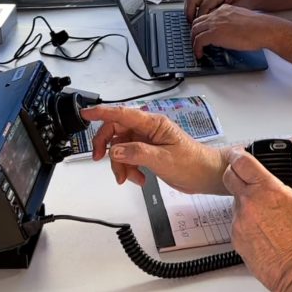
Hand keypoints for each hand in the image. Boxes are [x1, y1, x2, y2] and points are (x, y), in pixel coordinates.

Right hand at [80, 106, 224, 193]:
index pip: (122, 113)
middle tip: (100, 160)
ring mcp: (148, 140)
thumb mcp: (163, 160)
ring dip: (121, 164)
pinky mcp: (148, 152)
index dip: (101, 112)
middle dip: (107, 147)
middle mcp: (148, 129)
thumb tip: (115, 150)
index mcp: (153, 124)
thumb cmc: (192, 163)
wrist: (206, 175)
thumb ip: (137, 153)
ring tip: (130, 178)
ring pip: (121, 147)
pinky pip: (129, 157)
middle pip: (116, 131)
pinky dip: (129, 169)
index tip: (85, 113)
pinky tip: (139, 179)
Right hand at [184, 0, 254, 20]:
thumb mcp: (236, 11)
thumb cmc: (246, 3)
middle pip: (192, 1)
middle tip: (194, 27)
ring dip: (189, 11)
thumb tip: (210, 26)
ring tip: (193, 22)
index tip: (201, 32)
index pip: (202, 9)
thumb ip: (223, 17)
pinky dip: (192, 6)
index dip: (201, 22)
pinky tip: (196, 16)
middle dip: (191, 16)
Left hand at [190, 5, 280, 56]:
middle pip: (197, 22)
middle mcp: (218, 14)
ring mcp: (215, 23)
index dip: (203, 26)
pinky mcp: (214, 33)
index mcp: (225, 10)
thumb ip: (232, 24)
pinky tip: (200, 54)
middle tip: (196, 42)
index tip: (202, 34)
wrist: (264, 30)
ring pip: (195, 31)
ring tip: (197, 49)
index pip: (207, 16)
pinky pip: (198, 41)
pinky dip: (196, 48)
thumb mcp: (242, 21)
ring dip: (194, 41)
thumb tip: (228, 35)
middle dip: (194, 33)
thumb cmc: (259, 28)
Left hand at [223, 147, 291, 291]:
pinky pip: (236, 222)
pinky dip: (245, 220)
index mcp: (267, 190)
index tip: (240, 152)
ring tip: (266, 210)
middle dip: (236, 172)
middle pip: (229, 177)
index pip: (241, 161)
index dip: (238, 153)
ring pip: (234, 201)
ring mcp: (240, 223)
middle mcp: (249, 204)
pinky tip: (263, 227)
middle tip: (247, 175)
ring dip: (244, 199)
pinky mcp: (235, 239)